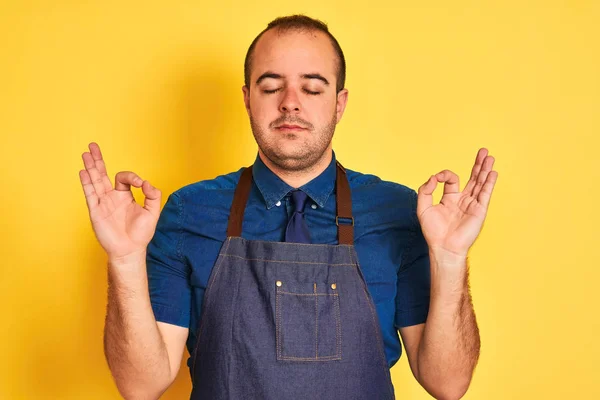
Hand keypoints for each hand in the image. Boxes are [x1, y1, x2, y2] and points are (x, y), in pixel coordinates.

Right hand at [79, 142, 161, 259]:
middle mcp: (112, 197)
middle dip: (98, 160)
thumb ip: (153, 195)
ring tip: (86, 153)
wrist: (130, 250)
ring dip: (90, 167)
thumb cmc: (141, 233)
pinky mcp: (96, 212)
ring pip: (95, 181)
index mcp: (125, 196)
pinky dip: (87, 183)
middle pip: (103, 174)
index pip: (124, 178)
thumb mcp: (153, 212)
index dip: (132, 177)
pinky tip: (84, 171)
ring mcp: (103, 203)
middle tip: (92, 146)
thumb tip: (146, 182)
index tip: (140, 184)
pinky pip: (90, 195)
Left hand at [416, 148, 497, 256]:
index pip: (451, 179)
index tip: (436, 179)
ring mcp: (472, 205)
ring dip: (485, 170)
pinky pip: (485, 194)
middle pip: (472, 178)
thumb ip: (425, 191)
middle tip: (483, 151)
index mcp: (450, 198)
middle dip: (477, 165)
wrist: (444, 247)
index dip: (444, 175)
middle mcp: (462, 200)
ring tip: (489, 157)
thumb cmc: (433, 231)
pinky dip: (489, 183)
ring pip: (480, 183)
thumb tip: (433, 178)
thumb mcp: (423, 208)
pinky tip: (492, 173)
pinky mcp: (479, 210)